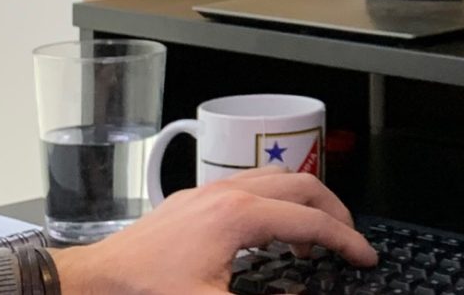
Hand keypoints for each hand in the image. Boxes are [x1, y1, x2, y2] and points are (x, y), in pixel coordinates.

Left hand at [53, 167, 375, 294]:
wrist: (98, 281)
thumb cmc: (147, 290)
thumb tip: (301, 294)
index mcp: (239, 215)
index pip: (311, 222)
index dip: (346, 241)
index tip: (365, 258)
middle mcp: (229, 192)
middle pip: (303, 186)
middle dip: (335, 212)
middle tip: (351, 242)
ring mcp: (211, 191)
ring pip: (278, 179)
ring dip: (305, 203)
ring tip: (317, 238)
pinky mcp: (196, 199)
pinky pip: (252, 185)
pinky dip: (278, 202)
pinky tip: (273, 232)